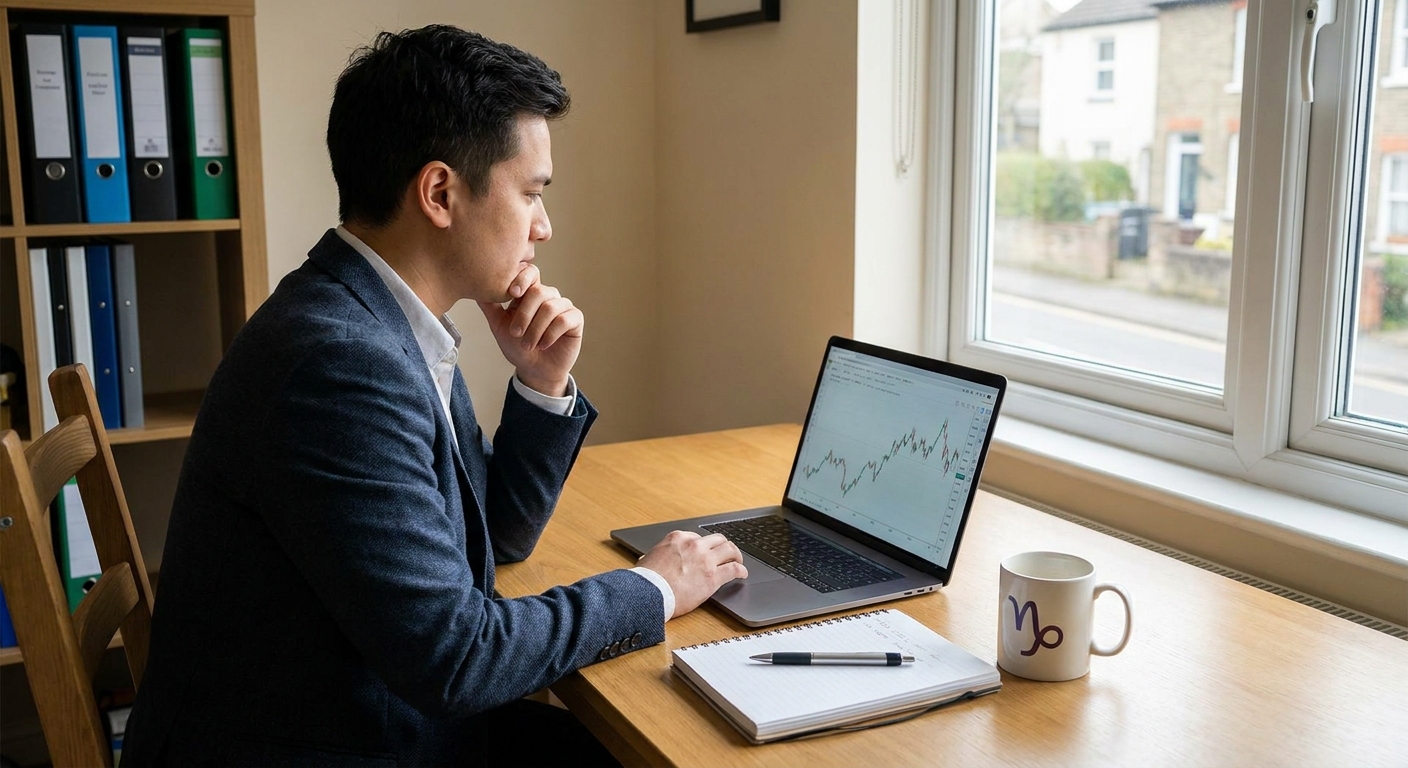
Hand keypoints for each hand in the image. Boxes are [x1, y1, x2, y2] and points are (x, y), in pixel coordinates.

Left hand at [477, 264, 582, 396]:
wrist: (534, 371)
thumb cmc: (517, 347)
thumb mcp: (498, 325)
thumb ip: (490, 306)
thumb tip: (475, 287)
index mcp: (530, 293)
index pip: (530, 273)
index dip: (522, 279)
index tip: (512, 293)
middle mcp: (548, 296)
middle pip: (539, 291)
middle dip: (524, 314)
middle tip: (516, 333)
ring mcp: (563, 306)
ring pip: (550, 307)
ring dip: (536, 329)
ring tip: (528, 344)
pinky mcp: (575, 320)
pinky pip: (564, 320)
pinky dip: (550, 334)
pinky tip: (543, 345)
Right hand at [636, 531, 747, 618]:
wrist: (649, 593)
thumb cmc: (646, 580)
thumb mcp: (647, 560)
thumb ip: (654, 557)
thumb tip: (646, 560)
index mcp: (678, 538)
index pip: (698, 537)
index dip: (704, 546)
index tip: (707, 552)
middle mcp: (694, 545)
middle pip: (717, 540)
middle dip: (723, 546)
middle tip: (727, 554)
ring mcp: (705, 560)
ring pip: (730, 550)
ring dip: (736, 555)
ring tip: (738, 561)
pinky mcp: (713, 576)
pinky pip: (734, 569)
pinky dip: (741, 570)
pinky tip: (742, 574)